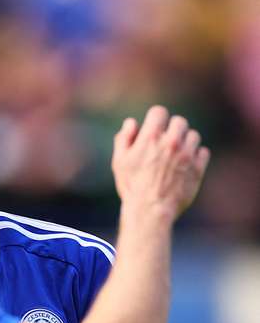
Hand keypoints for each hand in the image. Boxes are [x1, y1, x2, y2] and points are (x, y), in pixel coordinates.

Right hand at [112, 105, 209, 221]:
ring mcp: (187, 154)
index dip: (155, 119)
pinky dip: (196, 155)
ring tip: (176, 154)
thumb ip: (124, 138)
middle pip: (179, 121)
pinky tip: (185, 164)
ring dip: (185, 141)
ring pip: (193, 135)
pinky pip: (203, 152)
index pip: (159, 112)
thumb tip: (131, 123)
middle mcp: (172, 142)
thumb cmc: (131, 186)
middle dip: (172, 129)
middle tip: (165, 142)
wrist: (150, 210)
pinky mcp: (198, 168)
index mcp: (151, 137)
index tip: (153, 128)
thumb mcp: (119, 161)